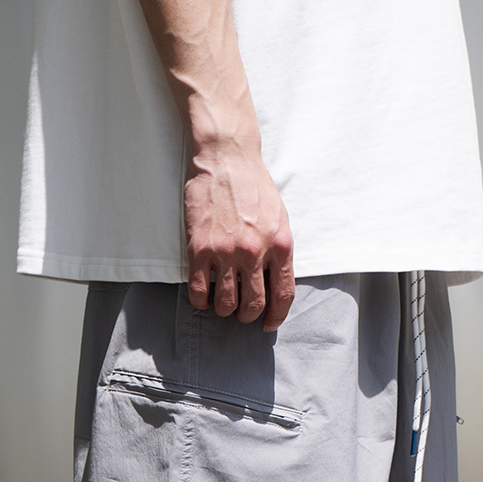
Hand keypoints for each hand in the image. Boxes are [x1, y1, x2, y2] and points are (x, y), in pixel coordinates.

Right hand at [184, 141, 294, 330]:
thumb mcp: (279, 217)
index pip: (282, 295)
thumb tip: (275, 280)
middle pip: (254, 304)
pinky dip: (201, 301)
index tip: (268, 323)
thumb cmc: (253, 185)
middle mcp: (255, 252)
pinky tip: (203, 296)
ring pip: (227, 304)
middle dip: (248, 315)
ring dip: (224, 310)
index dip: (276, 316)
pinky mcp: (200, 248)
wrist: (226, 158)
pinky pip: (200, 290)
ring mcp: (227, 252)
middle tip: (241, 312)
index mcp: (280, 245)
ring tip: (222, 304)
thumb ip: (279, 250)